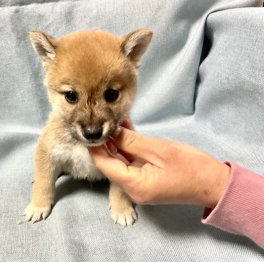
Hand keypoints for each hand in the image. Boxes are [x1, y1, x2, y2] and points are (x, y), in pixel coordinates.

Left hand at [89, 122, 229, 207]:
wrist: (215, 184)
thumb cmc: (191, 166)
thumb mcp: (159, 150)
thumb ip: (132, 142)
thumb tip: (112, 132)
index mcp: (134, 185)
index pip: (104, 164)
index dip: (95, 146)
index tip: (91, 126)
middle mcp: (132, 188)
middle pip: (110, 164)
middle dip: (106, 142)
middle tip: (103, 119)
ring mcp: (139, 186)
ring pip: (120, 162)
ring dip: (117, 143)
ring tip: (115, 120)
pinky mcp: (145, 180)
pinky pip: (131, 163)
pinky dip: (128, 148)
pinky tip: (126, 131)